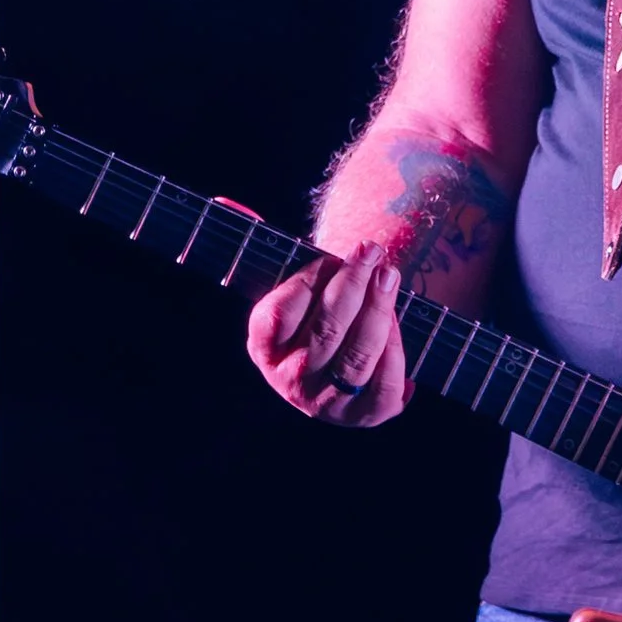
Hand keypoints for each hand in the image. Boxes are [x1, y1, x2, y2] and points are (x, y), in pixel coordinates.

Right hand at [245, 249, 408, 425]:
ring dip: (378, 311)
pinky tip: (397, 322)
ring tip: (389, 276)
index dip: (307, 282)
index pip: (278, 314)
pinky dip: (396, 355)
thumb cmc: (312, 308)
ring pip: (357, 357)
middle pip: (324, 332)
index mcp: (262, 347)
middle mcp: (289, 380)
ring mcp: (326, 403)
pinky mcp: (363, 417)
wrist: (338, 358)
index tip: (330, 256)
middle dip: (352, 286)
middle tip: (372, 251)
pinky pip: (385, 388)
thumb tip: (224, 204)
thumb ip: (260, 244)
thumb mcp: (287, 279)